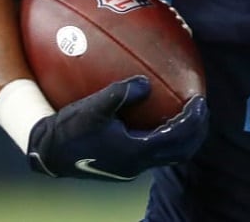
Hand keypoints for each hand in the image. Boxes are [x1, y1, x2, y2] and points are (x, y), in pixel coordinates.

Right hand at [26, 75, 207, 180]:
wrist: (48, 154)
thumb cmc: (69, 129)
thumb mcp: (93, 108)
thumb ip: (120, 94)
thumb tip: (146, 83)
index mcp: (135, 152)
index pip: (177, 138)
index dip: (193, 120)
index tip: (199, 99)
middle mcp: (138, 163)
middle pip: (182, 151)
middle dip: (197, 130)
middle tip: (201, 107)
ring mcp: (132, 166)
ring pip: (172, 155)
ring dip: (184, 135)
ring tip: (188, 113)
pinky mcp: (125, 163)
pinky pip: (157, 151)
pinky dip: (168, 136)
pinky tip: (160, 117)